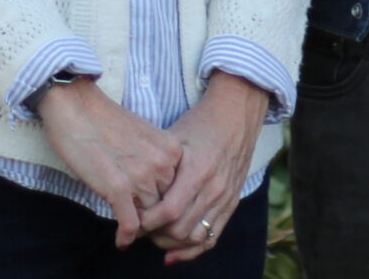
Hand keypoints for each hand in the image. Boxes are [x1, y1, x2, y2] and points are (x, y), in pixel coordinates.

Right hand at [35, 78, 184, 247]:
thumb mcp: (144, 136)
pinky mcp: (117, 188)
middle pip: (165, 204)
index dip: (166, 202)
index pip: (178, 189)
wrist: (76, 104)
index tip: (155, 210)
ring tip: (131, 232)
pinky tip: (121, 241)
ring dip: (140, 226)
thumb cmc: (105, 118)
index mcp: (171, 149)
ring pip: (149, 217)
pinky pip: (130, 223)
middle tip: (142, 224)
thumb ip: (156, 160)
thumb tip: (156, 189)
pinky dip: (126, 235)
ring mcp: (141, 177)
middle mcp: (162, 164)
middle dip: (154, 216)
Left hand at [139, 71, 268, 262]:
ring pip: (194, 238)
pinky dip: (191, 250)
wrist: (236, 116)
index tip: (132, 217)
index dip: (147, 221)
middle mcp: (214, 189)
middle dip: (154, 234)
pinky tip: (173, 253)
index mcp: (198, 171)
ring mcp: (225, 199)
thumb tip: (131, 192)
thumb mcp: (174, 138)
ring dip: (170, 242)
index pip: (168, 212)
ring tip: (154, 234)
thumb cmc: (200, 124)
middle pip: (180, 229)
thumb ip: (157, 166)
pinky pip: (212, 237)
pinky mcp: (231, 204)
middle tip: (138, 226)